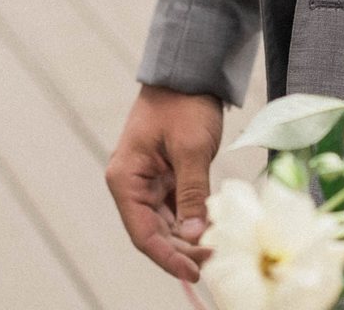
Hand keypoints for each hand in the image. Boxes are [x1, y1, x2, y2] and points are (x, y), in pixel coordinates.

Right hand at [106, 85, 224, 283]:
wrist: (188, 71)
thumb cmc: (184, 103)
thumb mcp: (191, 148)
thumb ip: (192, 192)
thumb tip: (195, 234)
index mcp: (125, 178)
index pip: (143, 233)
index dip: (167, 257)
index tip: (193, 272)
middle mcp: (132, 184)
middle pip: (154, 233)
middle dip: (183, 250)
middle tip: (214, 262)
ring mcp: (149, 182)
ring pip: (167, 224)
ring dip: (190, 238)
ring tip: (218, 249)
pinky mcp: (166, 177)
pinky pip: (177, 209)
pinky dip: (194, 221)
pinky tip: (214, 230)